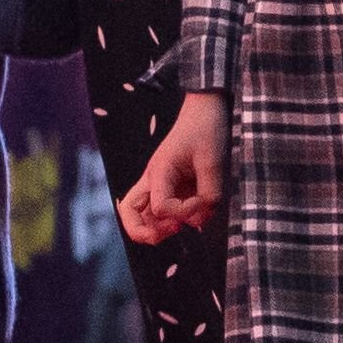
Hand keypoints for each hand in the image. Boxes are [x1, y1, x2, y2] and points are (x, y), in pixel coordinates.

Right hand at [120, 92, 228, 241]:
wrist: (205, 109)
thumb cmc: (206, 129)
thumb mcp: (213, 159)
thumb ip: (210, 191)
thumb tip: (203, 217)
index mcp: (160, 171)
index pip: (160, 207)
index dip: (183, 212)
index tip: (204, 201)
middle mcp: (153, 180)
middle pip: (129, 213)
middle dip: (145, 232)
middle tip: (173, 230)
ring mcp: (159, 184)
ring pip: (142, 215)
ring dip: (159, 228)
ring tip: (182, 224)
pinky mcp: (169, 187)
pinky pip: (160, 211)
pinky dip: (171, 220)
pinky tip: (192, 215)